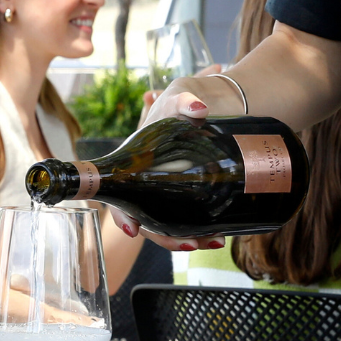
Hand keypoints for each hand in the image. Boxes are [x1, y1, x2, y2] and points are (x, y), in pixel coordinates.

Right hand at [106, 68, 229, 251]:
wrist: (202, 110)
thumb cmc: (180, 106)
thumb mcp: (178, 98)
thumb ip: (185, 100)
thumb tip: (199, 109)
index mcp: (135, 167)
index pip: (120, 197)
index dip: (122, 216)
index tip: (132, 231)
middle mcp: (148, 186)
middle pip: (149, 222)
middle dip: (168, 238)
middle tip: (192, 242)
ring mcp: (166, 195)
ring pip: (170, 227)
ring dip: (189, 239)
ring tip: (215, 241)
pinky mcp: (186, 198)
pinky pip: (187, 222)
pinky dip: (202, 232)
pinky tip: (220, 235)